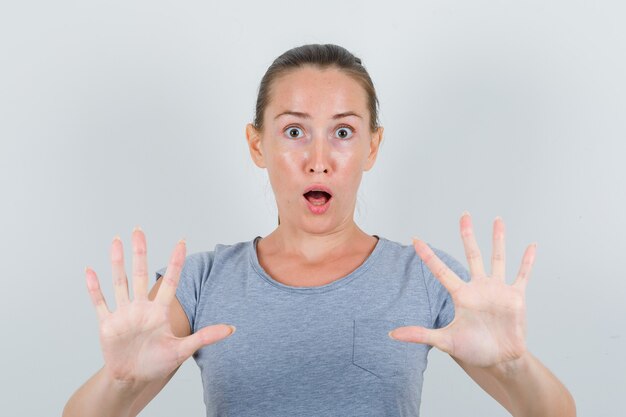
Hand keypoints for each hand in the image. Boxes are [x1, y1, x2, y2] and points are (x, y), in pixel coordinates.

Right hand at [85, 228, 234, 383]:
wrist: (133, 379)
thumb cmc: (158, 363)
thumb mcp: (183, 350)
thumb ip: (205, 337)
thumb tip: (232, 328)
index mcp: (159, 311)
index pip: (170, 282)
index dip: (175, 262)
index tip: (181, 241)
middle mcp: (141, 307)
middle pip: (140, 274)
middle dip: (139, 252)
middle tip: (138, 230)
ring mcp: (124, 313)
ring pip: (120, 282)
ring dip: (117, 262)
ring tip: (116, 241)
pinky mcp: (108, 324)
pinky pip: (100, 303)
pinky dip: (94, 289)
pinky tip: (90, 271)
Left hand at [390, 213, 536, 367]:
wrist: (500, 361)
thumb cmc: (473, 350)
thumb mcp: (444, 341)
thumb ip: (419, 334)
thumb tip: (391, 334)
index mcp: (461, 295)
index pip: (440, 270)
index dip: (427, 255)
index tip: (415, 238)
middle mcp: (478, 287)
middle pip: (472, 254)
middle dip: (467, 234)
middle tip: (464, 215)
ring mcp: (497, 290)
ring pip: (497, 258)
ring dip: (498, 239)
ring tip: (497, 219)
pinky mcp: (515, 297)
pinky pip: (522, 275)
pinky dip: (527, 261)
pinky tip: (531, 245)